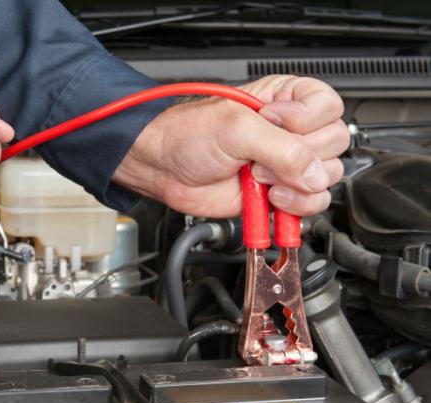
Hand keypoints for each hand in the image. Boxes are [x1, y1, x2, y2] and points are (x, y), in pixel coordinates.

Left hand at [113, 75, 349, 216]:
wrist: (164, 168)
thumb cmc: (188, 135)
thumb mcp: (237, 129)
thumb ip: (282, 149)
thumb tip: (315, 173)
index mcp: (285, 100)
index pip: (328, 106)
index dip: (306, 120)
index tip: (273, 124)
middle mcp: (291, 131)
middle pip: (333, 144)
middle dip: (299, 157)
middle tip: (261, 157)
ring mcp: (285, 164)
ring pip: (326, 177)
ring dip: (296, 184)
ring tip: (260, 178)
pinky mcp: (278, 192)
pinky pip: (310, 203)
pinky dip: (295, 206)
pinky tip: (269, 198)